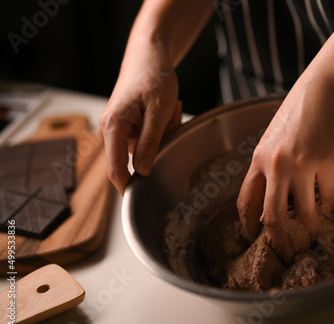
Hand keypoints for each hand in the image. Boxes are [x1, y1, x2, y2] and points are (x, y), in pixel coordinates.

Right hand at [98, 48, 180, 194]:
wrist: (148, 58)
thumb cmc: (153, 78)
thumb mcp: (159, 110)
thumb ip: (150, 142)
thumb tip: (143, 172)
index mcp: (113, 127)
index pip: (116, 169)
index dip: (129, 187)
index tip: (144, 201)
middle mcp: (109, 131)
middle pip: (135, 160)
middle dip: (159, 148)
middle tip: (172, 120)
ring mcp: (117, 130)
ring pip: (144, 151)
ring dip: (163, 137)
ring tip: (170, 111)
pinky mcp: (126, 129)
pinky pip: (146, 141)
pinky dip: (160, 131)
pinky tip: (166, 113)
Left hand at [237, 72, 333, 258]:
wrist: (327, 85)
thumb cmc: (300, 105)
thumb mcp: (274, 133)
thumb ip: (271, 161)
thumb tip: (275, 188)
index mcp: (258, 158)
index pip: (245, 201)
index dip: (247, 224)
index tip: (253, 235)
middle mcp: (276, 166)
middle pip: (271, 217)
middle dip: (277, 240)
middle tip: (283, 252)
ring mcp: (301, 166)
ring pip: (303, 214)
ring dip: (310, 230)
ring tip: (314, 236)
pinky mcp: (327, 164)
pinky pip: (328, 198)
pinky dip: (331, 208)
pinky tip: (333, 210)